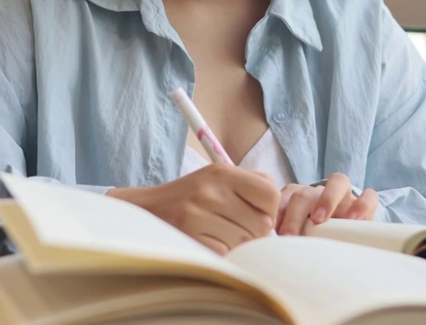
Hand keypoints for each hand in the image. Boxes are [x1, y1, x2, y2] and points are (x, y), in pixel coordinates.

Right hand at [107, 164, 279, 253]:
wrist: (146, 209)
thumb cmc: (191, 197)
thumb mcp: (217, 179)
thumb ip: (251, 187)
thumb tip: (279, 216)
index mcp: (223, 172)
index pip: (271, 194)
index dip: (269, 209)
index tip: (255, 213)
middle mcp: (211, 191)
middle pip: (262, 224)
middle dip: (253, 231)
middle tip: (233, 225)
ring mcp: (198, 214)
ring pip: (245, 241)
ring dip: (236, 243)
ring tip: (216, 232)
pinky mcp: (190, 237)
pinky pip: (226, 253)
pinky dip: (221, 252)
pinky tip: (206, 241)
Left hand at [276, 173, 377, 234]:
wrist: (343, 232)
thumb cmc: (310, 236)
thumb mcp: (295, 234)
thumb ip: (282, 233)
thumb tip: (266, 246)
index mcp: (298, 196)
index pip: (285, 196)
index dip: (276, 212)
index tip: (270, 232)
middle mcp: (319, 192)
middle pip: (305, 193)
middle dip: (295, 214)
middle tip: (288, 235)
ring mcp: (343, 194)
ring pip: (338, 181)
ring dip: (327, 198)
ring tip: (319, 219)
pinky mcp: (365, 203)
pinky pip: (368, 196)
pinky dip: (361, 205)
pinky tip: (353, 220)